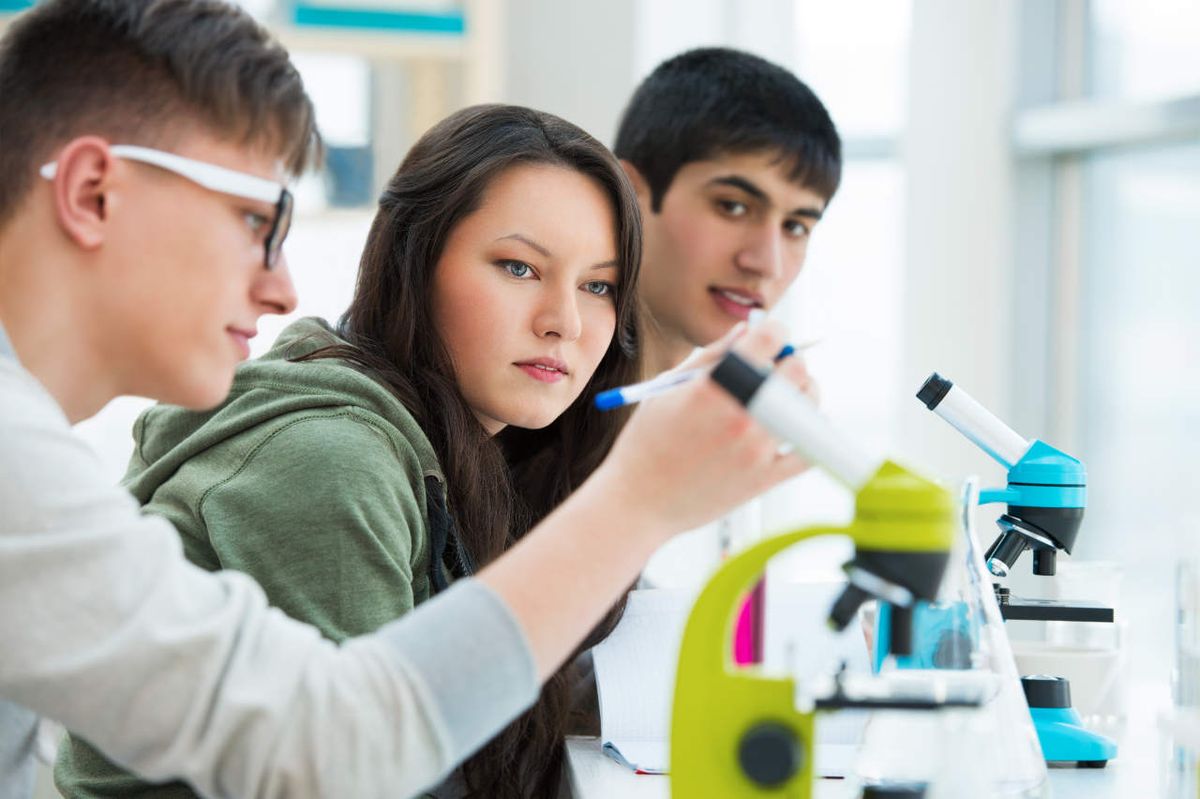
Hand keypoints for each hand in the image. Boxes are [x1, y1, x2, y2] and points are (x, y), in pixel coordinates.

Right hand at [592, 320, 809, 543]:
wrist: (637, 502)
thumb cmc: (646, 443)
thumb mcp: (667, 388)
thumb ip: (710, 355)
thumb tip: (746, 330)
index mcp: (716, 384)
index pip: (770, 338)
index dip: (776, 331)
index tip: (772, 338)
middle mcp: (741, 413)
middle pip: (797, 369)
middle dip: (790, 360)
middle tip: (778, 368)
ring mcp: (756, 448)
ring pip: (808, 406)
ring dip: (804, 394)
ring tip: (787, 397)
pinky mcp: (764, 479)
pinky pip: (809, 452)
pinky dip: (810, 435)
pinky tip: (796, 429)